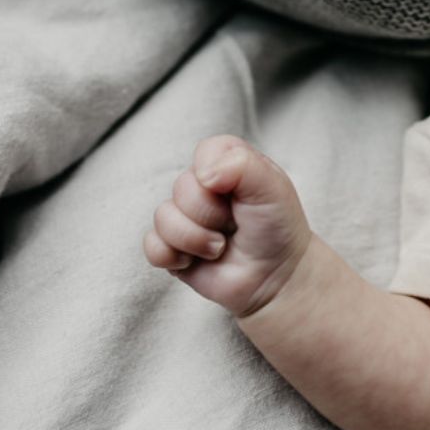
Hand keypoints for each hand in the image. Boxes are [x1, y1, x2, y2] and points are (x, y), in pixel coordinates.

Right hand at [144, 135, 312, 317]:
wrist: (275, 278)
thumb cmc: (277, 229)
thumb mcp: (272, 188)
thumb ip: (242, 165)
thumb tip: (203, 174)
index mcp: (227, 163)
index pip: (206, 151)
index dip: (219, 174)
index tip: (241, 194)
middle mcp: (202, 186)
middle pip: (182, 188)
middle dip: (212, 214)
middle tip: (235, 226)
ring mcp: (184, 217)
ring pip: (163, 218)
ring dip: (197, 239)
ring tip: (220, 247)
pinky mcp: (171, 247)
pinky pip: (152, 246)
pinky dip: (174, 257)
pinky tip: (196, 261)